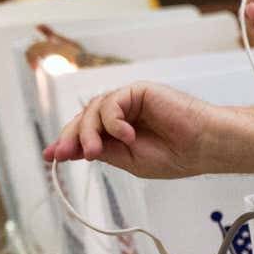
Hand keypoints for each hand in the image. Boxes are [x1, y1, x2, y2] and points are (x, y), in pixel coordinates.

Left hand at [42, 82, 220, 178]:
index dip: (66, 142)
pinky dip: (113, 120)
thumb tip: (73, 150)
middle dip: (71, 138)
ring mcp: (130, 102)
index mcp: (120, 133)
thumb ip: (104, 151)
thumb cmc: (177, 155)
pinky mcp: (138, 91)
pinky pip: (112, 102)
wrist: (203, 147)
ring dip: (89, 133)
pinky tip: (126, 135)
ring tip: (96, 152)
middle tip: (65, 155)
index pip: (86, 133)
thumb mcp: (129, 161)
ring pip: (93, 110)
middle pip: (84, 119)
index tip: (50, 156)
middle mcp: (122, 114)